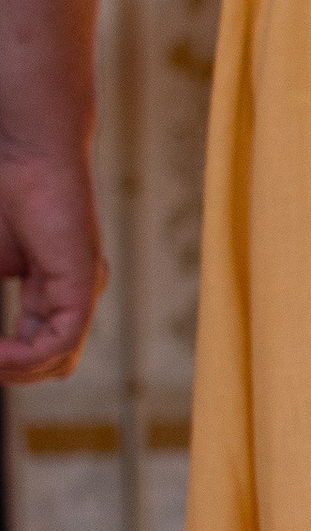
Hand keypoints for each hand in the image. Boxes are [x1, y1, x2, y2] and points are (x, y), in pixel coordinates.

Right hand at [0, 146, 105, 380]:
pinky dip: (27, 357)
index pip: (34, 348)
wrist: (24, 156)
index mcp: (48, 292)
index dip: (5, 363)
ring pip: (58, 360)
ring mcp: (80, 292)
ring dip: (15, 372)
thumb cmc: (3, 199)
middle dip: (12, 374)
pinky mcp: (83, 283)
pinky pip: (63, 340)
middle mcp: (70, 296)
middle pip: (50, 363)